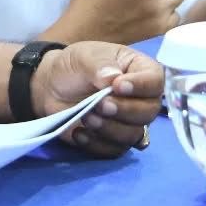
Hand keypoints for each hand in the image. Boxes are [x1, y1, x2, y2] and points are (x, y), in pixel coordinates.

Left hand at [30, 43, 161, 156]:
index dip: (140, 86)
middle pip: (148, 112)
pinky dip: (96, 143)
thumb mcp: (84, 56)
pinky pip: (114, 150)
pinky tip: (79, 132)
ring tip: (86, 116)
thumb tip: (113, 79)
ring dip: (109, 128)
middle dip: (123, 111)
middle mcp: (140, 98)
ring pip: (133, 134)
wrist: (51, 87)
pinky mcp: (113, 140)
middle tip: (99, 104)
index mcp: (139, 70)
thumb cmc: (74, 66)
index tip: (117, 86)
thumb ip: (100, 65)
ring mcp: (128, 122)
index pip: (155, 81)